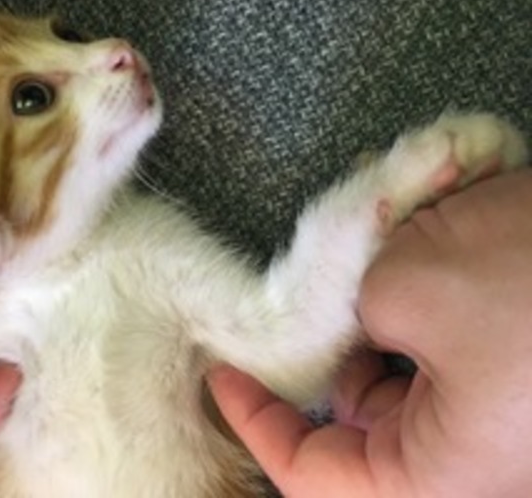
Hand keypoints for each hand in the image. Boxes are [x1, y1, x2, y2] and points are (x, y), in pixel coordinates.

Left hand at [209, 170, 531, 497]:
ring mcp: (505, 412)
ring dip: (376, 318)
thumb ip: (355, 313)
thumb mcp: (409, 287)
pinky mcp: (521, 366)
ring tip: (371, 255)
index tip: (221, 377)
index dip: (259, 427)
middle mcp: (478, 457)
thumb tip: (368, 315)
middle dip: (323, 357)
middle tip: (297, 300)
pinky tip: (414, 248)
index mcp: (446, 475)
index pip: (318, 479)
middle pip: (362, 425)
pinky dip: (418, 303)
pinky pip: (448, 349)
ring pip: (405, 379)